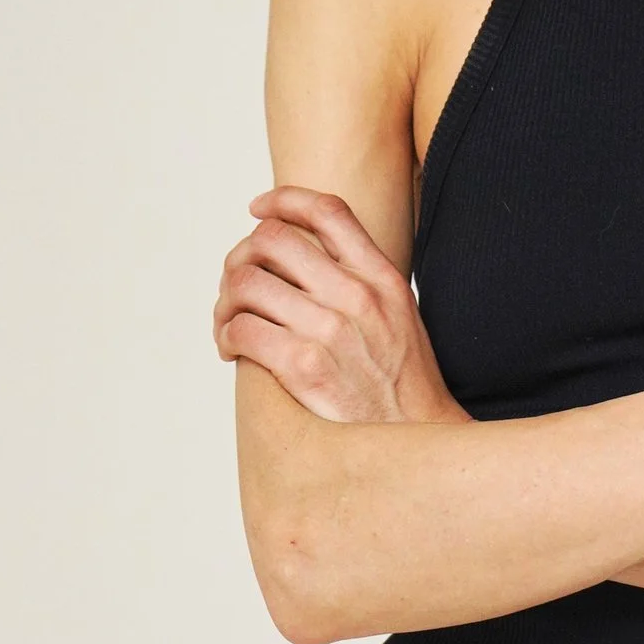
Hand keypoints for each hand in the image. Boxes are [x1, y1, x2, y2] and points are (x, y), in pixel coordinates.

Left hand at [213, 187, 466, 424]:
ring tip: (229, 324)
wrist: (418, 443)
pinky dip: (225, 335)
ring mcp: (331, 330)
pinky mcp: (305, 366)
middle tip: (236, 286)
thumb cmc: (404, 389)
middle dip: (241, 257)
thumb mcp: (400, 321)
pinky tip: (232, 350)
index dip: (283, 200)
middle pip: (273, 240)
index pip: (327, 211)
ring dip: (225, 301)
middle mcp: (357, 296)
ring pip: (246, 282)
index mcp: (382, 279)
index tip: (257, 209)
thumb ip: (364, 286)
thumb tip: (313, 263)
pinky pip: (242, 329)